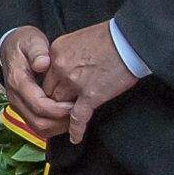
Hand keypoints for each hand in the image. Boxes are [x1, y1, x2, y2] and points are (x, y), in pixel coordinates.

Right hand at [0, 26, 67, 141]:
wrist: (12, 48)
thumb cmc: (25, 44)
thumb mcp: (32, 41)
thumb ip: (37, 51)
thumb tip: (42, 64)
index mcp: (17, 81)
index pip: (38, 104)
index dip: (58, 109)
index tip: (75, 104)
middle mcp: (15, 97)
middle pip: (38, 122)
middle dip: (61, 121)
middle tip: (78, 112)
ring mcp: (19, 105)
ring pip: (39, 128)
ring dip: (59, 126)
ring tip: (74, 115)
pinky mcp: (24, 110)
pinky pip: (39, 126)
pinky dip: (54, 126)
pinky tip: (66, 116)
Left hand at [44, 21, 137, 141]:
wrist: (128, 40)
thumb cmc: (109, 37)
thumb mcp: (78, 39)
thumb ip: (66, 54)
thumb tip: (66, 67)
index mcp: (55, 51)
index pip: (44, 75)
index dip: (51, 86)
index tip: (56, 92)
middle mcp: (60, 67)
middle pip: (48, 92)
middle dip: (54, 102)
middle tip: (60, 109)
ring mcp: (74, 82)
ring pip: (59, 105)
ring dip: (63, 113)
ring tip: (66, 122)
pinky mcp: (90, 95)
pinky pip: (77, 117)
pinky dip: (76, 130)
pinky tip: (75, 138)